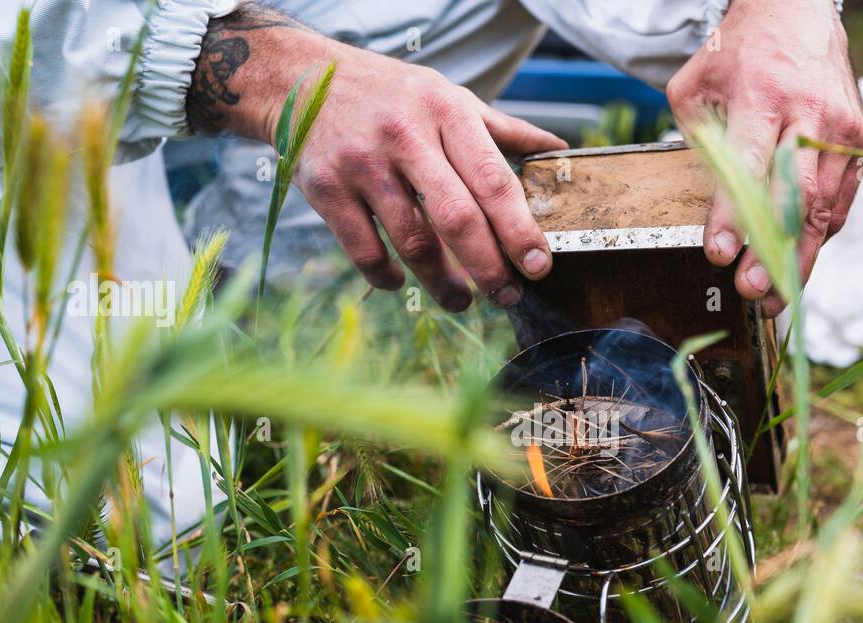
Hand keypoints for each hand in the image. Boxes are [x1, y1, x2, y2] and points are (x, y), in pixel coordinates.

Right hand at [187, 5, 565, 311]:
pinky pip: (365, 252)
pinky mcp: (326, 190)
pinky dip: (388, 277)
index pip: (494, 180)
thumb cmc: (392, 96)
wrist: (303, 81)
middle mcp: (405, 136)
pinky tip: (403, 282)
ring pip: (413, 243)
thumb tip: (559, 152)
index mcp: (446, 111)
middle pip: (457, 219)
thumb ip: (502, 130)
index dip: (520, 230)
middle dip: (489, 268)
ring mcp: (363, 164)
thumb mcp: (448, 97)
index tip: (539, 266)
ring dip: (442, 284)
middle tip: (507, 297)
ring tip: (461, 301)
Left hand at [667, 0, 862, 316]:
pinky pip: (839, 204)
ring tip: (774, 298)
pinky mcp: (861, 144)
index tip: (719, 254)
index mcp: (763, 97)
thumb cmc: (739, 56)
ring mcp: (843, 132)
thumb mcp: (697, 85)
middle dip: (773, 252)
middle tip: (752, 291)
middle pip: (796, 198)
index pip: (750, 167)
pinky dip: (817, 237)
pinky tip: (796, 262)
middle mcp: (810, 115)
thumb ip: (697, 143)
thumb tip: (710, 210)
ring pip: (824, 210)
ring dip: (799, 260)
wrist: (799, 15)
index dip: (734, 216)